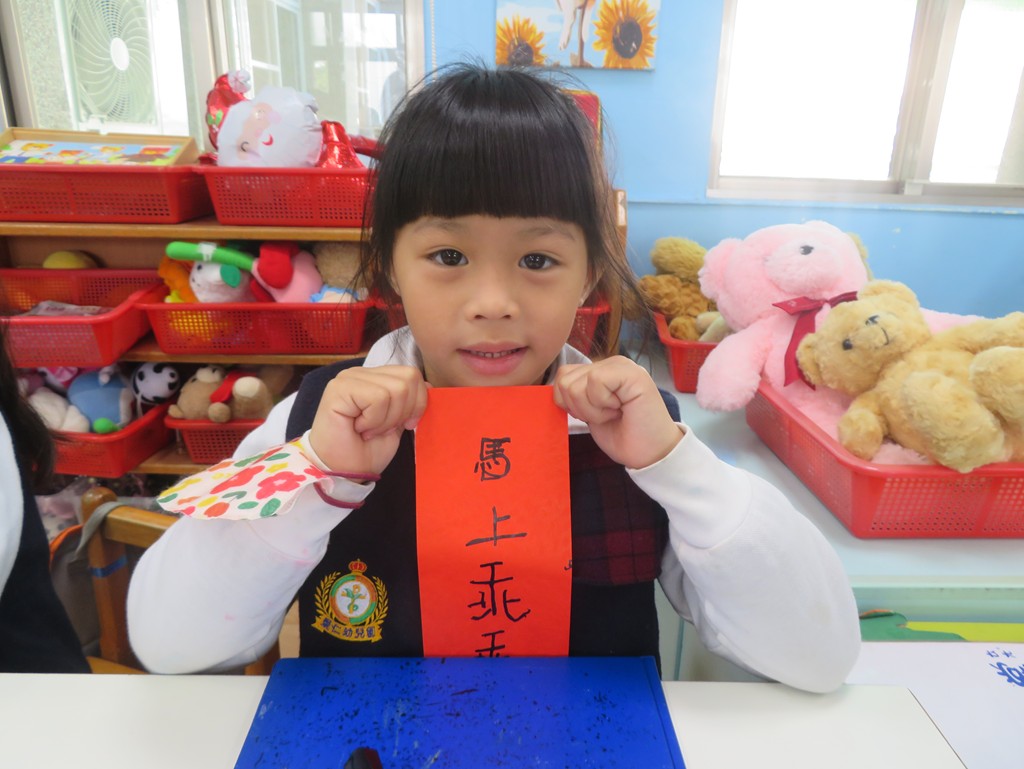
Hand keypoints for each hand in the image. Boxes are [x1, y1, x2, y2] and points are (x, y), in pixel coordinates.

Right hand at [308, 365, 428, 476]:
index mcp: (375, 378)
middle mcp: (361, 373)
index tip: (403, 425)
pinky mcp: (339, 388)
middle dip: (402, 412)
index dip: (417, 403)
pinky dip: (374, 420)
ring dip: (386, 419)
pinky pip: (378, 398)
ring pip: (396, 389)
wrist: (342, 472)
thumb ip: (410, 403)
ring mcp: (349, 378)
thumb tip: (429, 386)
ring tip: (368, 430)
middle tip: (381, 429)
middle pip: (408, 379)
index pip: (412, 374)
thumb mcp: (398, 424)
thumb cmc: (365, 451)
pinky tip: (359, 428)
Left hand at [553, 356, 682, 468]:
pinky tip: (620, 409)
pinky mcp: (631, 373)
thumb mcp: (589, 413)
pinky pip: (595, 382)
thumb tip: (554, 389)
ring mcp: (622, 366)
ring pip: (576, 384)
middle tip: (607, 416)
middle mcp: (611, 363)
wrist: (651, 454)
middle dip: (580, 408)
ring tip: (614, 413)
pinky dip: (601, 405)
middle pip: (565, 380)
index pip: (563, 376)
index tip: (594, 416)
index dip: (569, 404)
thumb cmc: (623, 436)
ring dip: (592, 409)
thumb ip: (575, 396)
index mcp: (600, 371)